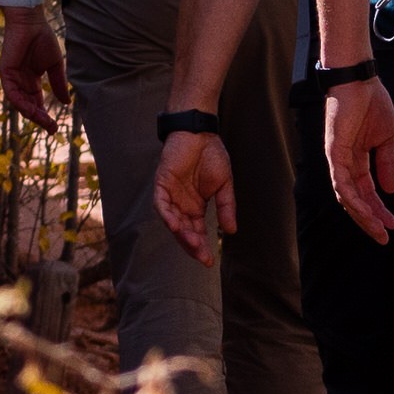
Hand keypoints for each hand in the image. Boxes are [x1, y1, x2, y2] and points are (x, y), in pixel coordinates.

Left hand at [0, 2, 68, 130]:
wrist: (31, 22)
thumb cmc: (42, 39)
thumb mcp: (55, 66)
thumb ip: (59, 84)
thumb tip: (66, 103)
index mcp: (31, 80)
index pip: (37, 103)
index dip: (45, 115)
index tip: (55, 127)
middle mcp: (21, 82)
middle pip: (29, 106)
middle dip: (39, 118)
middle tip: (51, 128)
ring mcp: (12, 78)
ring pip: (19, 103)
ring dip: (31, 114)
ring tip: (44, 121)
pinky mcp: (5, 73)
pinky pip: (12, 93)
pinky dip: (21, 103)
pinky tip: (32, 110)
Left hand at [155, 127, 235, 260]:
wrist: (200, 133)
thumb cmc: (212, 155)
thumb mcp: (224, 185)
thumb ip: (226, 207)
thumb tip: (231, 230)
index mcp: (196, 206)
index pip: (197, 231)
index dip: (203, 246)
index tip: (210, 261)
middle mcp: (182, 204)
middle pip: (184, 231)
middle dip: (193, 245)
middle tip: (203, 256)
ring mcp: (171, 195)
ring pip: (172, 221)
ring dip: (181, 234)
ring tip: (194, 244)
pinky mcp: (162, 184)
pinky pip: (162, 204)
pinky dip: (167, 215)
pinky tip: (176, 225)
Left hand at [324, 73, 393, 245]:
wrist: (360, 80)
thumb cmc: (371, 102)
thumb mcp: (387, 139)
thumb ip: (387, 164)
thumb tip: (391, 190)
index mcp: (357, 159)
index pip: (366, 192)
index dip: (379, 210)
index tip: (392, 225)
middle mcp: (344, 163)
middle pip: (355, 200)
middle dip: (369, 220)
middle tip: (383, 237)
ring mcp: (337, 159)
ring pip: (347, 196)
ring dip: (362, 214)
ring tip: (378, 228)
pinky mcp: (333, 152)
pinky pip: (341, 181)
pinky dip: (353, 197)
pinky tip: (366, 210)